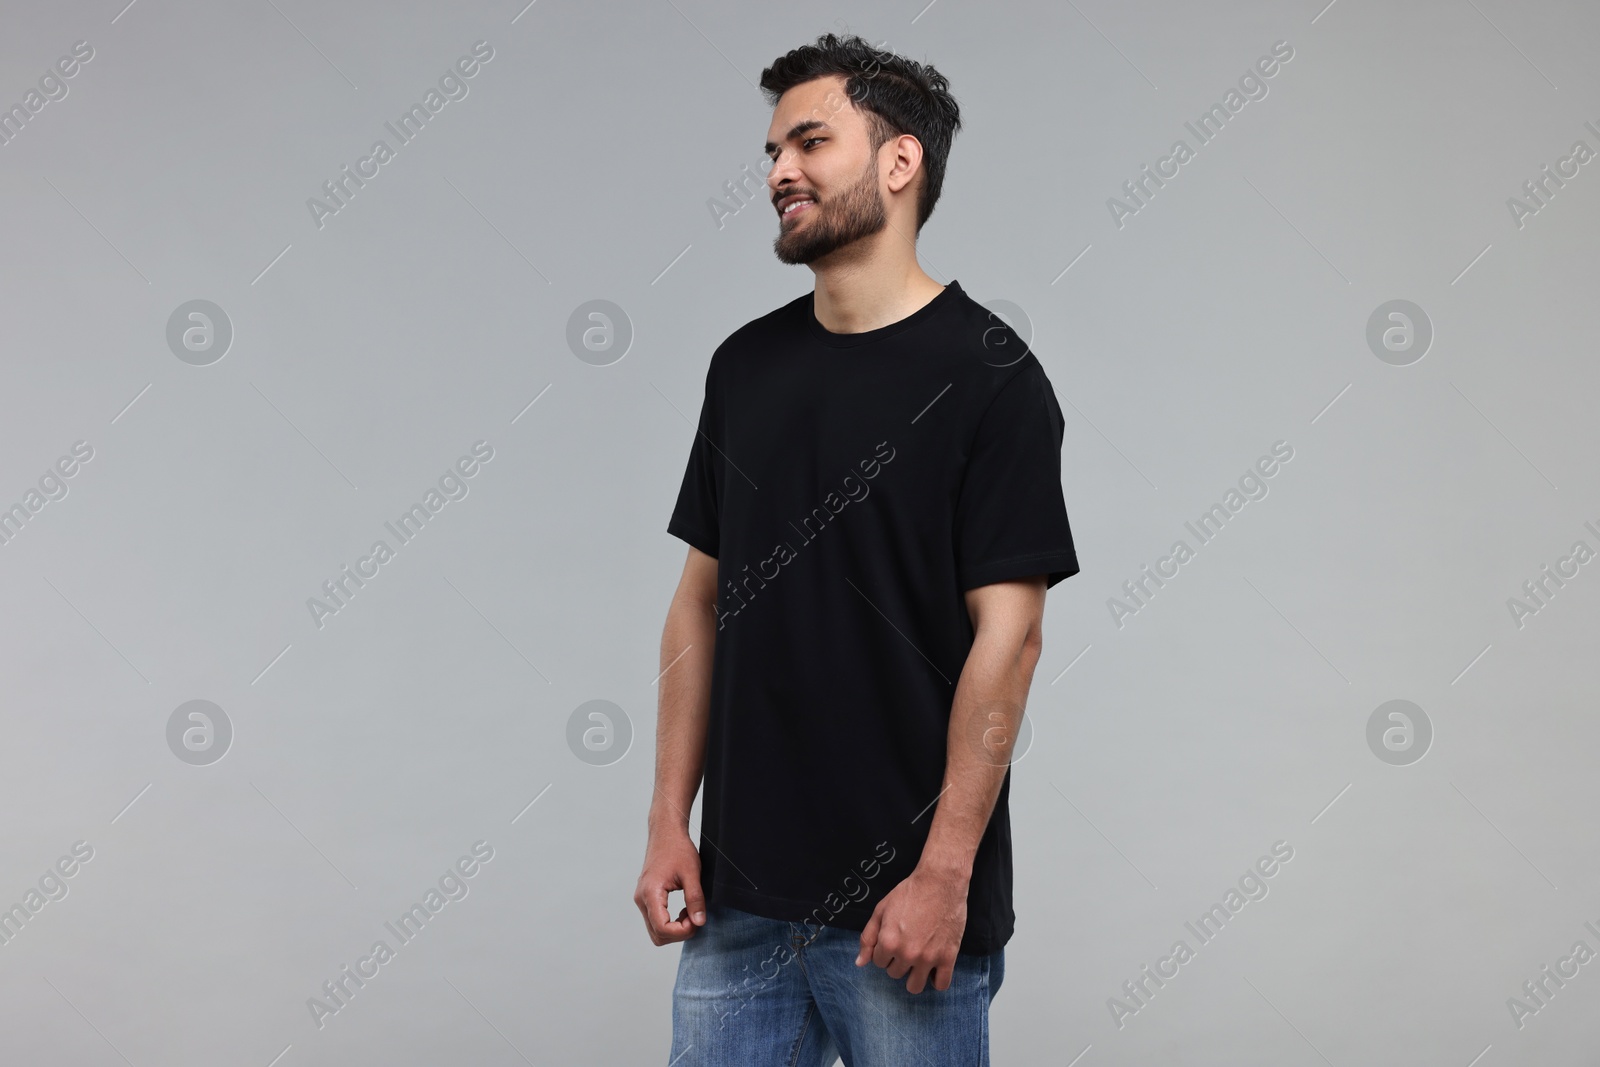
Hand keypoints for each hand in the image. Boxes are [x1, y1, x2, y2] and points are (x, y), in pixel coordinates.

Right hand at [633, 826, 706, 945]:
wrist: (666, 833)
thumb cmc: (677, 849)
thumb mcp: (692, 873)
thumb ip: (695, 899)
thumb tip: (699, 922)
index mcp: (650, 893)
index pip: (662, 929)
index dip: (682, 931)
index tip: (696, 920)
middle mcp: (641, 899)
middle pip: (657, 935)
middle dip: (679, 933)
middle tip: (695, 917)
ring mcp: (641, 899)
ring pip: (656, 930)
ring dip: (674, 929)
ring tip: (689, 912)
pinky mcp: (645, 898)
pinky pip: (655, 921)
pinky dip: (670, 923)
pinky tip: (683, 910)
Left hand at [854, 866, 968, 992]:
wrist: (940, 882)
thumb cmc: (909, 893)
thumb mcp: (881, 910)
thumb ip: (867, 937)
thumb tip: (860, 963)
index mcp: (888, 942)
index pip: (878, 962)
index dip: (884, 950)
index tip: (894, 938)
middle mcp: (907, 954)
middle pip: (895, 974)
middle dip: (897, 961)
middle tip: (907, 943)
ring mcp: (928, 958)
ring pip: (914, 986)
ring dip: (913, 976)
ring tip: (918, 961)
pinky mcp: (948, 957)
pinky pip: (941, 985)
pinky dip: (936, 981)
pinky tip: (934, 969)